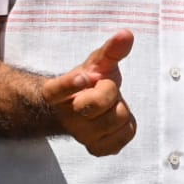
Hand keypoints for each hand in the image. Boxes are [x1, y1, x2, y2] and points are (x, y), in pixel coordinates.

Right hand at [41, 30, 136, 155]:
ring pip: (115, 119)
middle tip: (105, 87)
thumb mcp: (98, 62)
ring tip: (111, 103)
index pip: (55, 91)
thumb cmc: (92, 81)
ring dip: (121, 107)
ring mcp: (81, 136)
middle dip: (108, 90)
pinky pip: (125, 135)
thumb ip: (111, 50)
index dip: (69, 84)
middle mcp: (65, 117)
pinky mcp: (98, 149)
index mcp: (56, 93)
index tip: (83, 76)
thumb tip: (126, 34)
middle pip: (95, 105)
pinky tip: (117, 118)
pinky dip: (128, 125)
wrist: (88, 107)